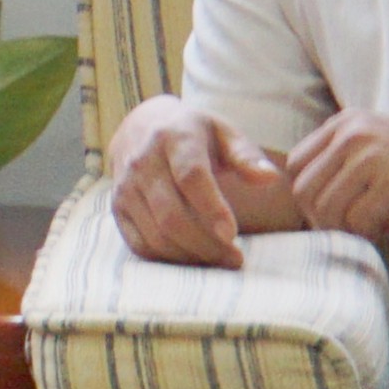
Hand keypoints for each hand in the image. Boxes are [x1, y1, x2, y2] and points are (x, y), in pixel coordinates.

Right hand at [108, 97, 289, 268]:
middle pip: (171, 215)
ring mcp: (126, 188)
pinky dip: (168, 259)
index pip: (190, 177)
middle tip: (235, 258)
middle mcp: (143, 163)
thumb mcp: (222, 132)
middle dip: (206, 244)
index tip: (233, 234)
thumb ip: (246, 156)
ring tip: (220, 260)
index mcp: (174, 138)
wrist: (141, 128)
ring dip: (191, 256)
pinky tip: (193, 258)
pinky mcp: (117, 208)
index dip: (211, 208)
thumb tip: (271, 178)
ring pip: (156, 235)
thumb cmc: (193, 134)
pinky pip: (140, 244)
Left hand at [281, 112, 388, 240]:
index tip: (334, 209)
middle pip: (303, 191)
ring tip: (373, 226)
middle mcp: (352, 135)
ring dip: (347, 229)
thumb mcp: (378, 144)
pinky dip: (370, 234)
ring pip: (327, 209)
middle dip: (322, 219)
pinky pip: (357, 222)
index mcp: (345, 124)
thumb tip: (309, 200)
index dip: (308, 195)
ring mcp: (372, 158)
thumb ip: (343, 161)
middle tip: (352, 226)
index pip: (295, 165)